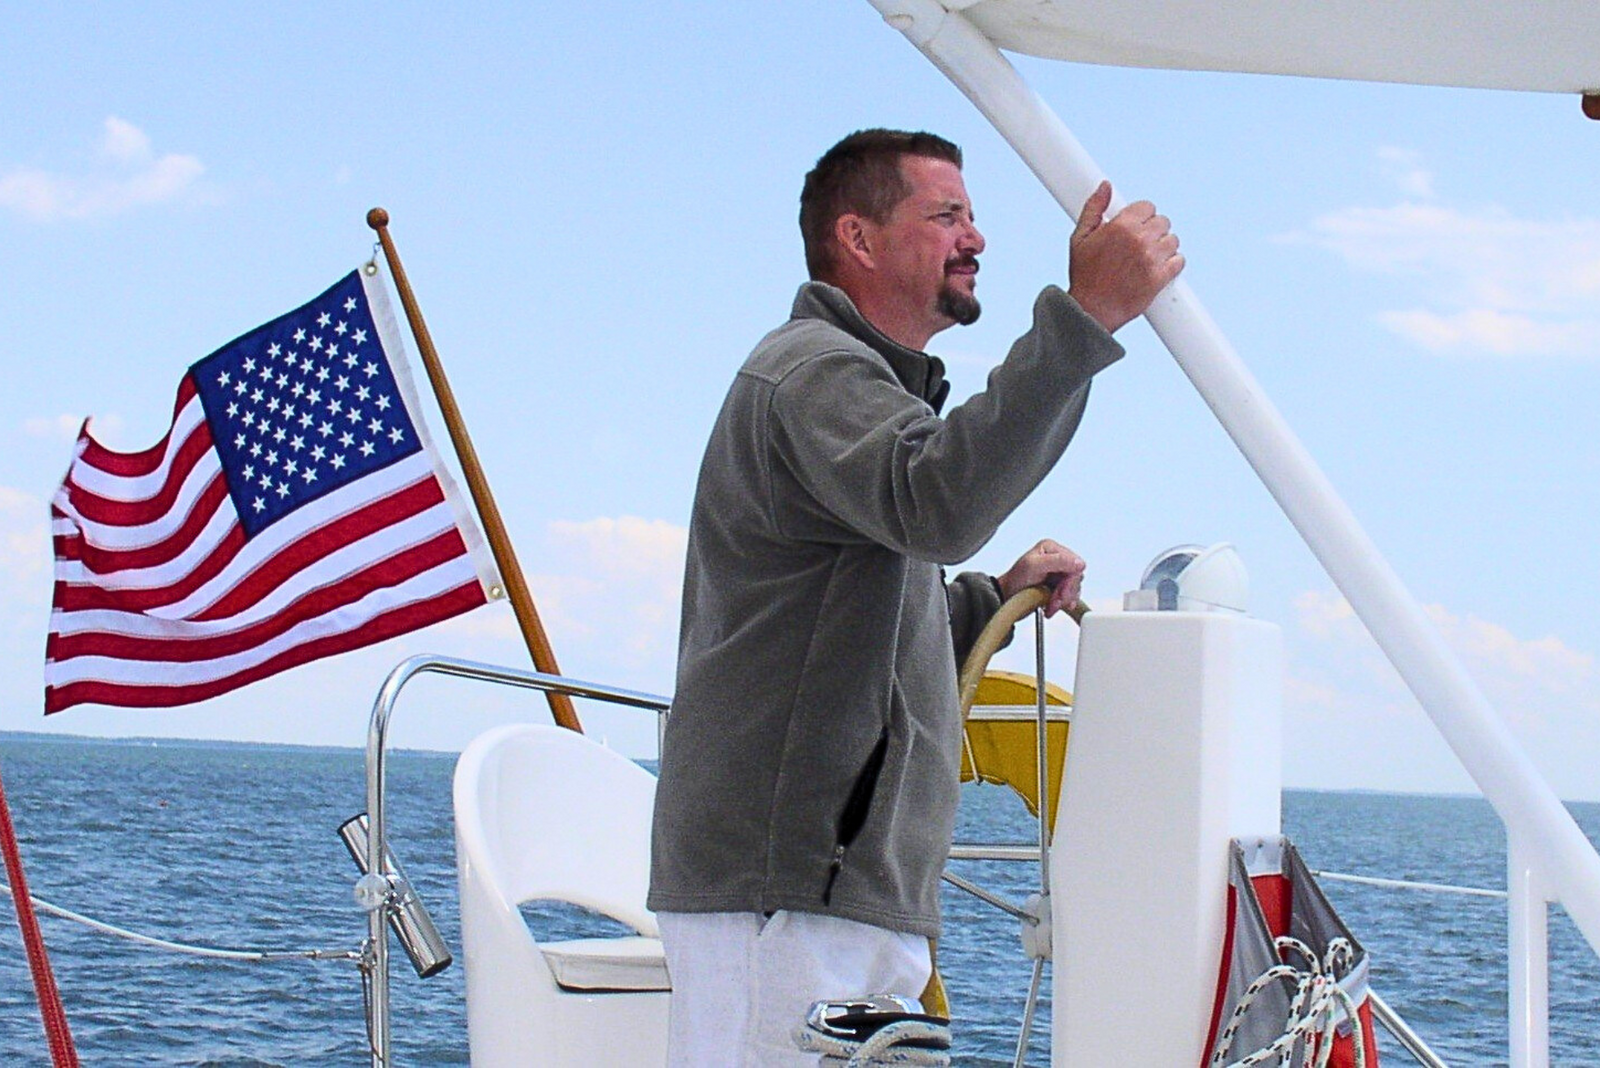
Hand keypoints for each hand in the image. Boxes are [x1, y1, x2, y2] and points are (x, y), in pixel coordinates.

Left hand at [997, 539, 1085, 617]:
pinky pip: (1069, 596)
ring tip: (1050, 606)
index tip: (1060, 591)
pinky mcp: (1058, 587)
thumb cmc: (1015, 580)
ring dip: (1063, 600)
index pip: (1075, 564)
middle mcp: (1057, 559)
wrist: (1006, 597)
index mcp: (1052, 549)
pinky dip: (1062, 604)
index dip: (1070, 580)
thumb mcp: (1033, 566)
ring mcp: (1058, 574)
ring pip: (1074, 588)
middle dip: (1066, 592)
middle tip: (1054, 601)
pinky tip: (1052, 607)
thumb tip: (1079, 563)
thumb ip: (1057, 561)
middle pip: (1075, 577)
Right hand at [1067, 181, 1184, 333]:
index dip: (1141, 217)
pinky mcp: (1161, 277)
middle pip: (1163, 222)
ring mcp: (1152, 259)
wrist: (1092, 311)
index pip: (1147, 207)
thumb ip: (1094, 208)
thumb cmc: (1085, 275)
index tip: (1135, 227)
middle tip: (1139, 245)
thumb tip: (1106, 186)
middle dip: (1152, 231)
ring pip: (1173, 240)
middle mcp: (1139, 239)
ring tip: (1147, 258)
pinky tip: (1157, 268)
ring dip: (1163, 247)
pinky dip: (1172, 264)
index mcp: (1121, 226)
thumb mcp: (1080, 238)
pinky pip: (1179, 260)